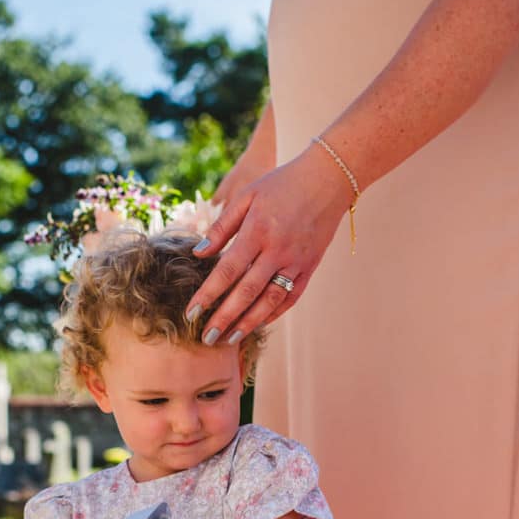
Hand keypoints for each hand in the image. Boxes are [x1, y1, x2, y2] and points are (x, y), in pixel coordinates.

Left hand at [185, 146, 353, 342]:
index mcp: (258, 231)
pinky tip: (257, 324)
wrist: (328, 179)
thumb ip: (222, 226)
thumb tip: (198, 253)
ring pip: (270, 301)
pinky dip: (273, 314)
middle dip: (224, 318)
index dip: (208, 294)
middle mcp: (278, 250)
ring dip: (249, 323)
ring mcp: (297, 261)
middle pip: (247, 292)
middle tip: (206, 338)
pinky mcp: (310, 267)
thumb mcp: (247, 195)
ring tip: (229, 339)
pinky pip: (291, 297)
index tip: (190, 313)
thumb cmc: (281, 184)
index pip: (227, 270)